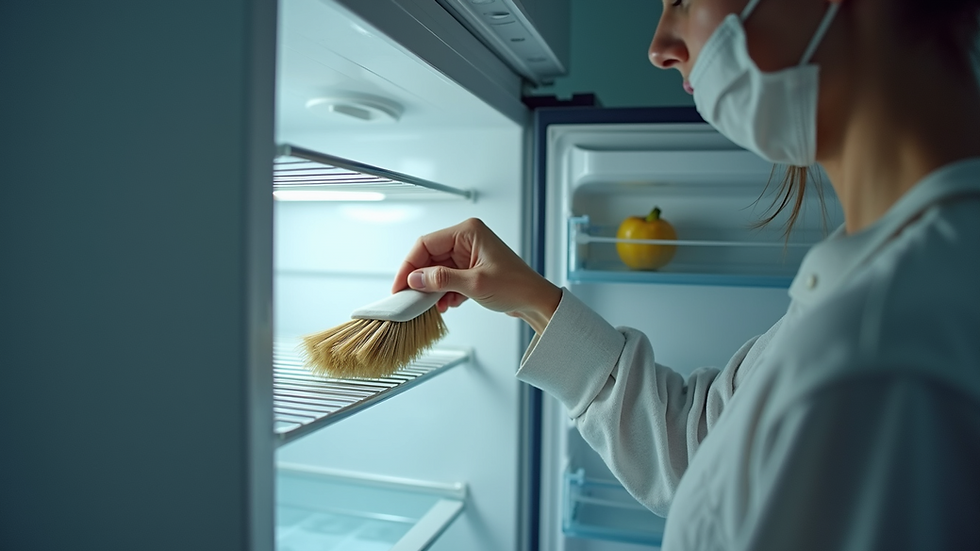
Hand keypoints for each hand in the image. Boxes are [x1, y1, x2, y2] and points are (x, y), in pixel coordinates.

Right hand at [392, 218, 560, 332]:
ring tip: (432, 304)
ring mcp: (469, 254)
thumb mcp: (475, 284)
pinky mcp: (471, 269)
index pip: (426, 243)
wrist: (536, 301)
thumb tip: (415, 279)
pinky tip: (447, 304)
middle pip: (430, 257)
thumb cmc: (517, 286)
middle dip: (421, 279)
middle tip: (411, 297)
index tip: (400, 284)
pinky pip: (448, 278)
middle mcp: (467, 239)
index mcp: (468, 232)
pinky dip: (444, 292)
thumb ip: (441, 280)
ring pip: (437, 270)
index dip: (409, 265)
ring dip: (433, 288)